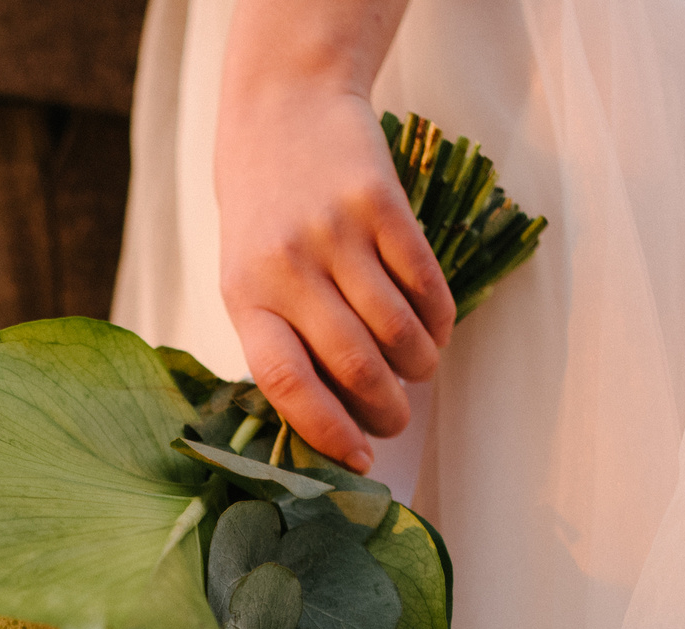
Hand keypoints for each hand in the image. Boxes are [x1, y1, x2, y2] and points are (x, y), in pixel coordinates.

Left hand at [215, 7, 450, 470]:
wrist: (283, 110)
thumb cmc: (264, 216)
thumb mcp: (248, 277)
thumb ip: (282, 340)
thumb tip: (332, 424)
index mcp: (246, 298)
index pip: (287, 383)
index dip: (328, 431)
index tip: (360, 462)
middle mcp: (287, 269)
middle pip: (356, 366)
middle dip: (389, 411)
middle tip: (399, 419)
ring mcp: (336, 235)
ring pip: (398, 331)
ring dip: (420, 367)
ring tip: (419, 370)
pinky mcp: (381, 205)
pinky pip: (425, 283)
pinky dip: (439, 320)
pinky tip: (434, 328)